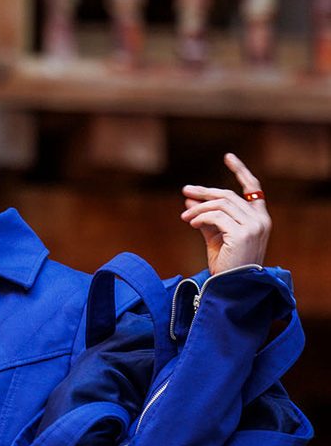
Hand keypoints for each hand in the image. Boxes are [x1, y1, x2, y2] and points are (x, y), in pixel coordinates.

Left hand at [180, 152, 270, 275]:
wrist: (231, 288)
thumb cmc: (226, 264)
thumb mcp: (216, 236)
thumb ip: (206, 217)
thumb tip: (188, 198)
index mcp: (260, 218)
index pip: (254, 188)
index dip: (241, 171)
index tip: (228, 157)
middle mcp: (261, 220)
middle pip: (228, 196)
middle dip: (205, 192)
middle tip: (185, 191)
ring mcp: (254, 227)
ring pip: (221, 205)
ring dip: (198, 208)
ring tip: (184, 216)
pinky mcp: (243, 234)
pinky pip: (216, 217)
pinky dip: (200, 217)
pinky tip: (190, 222)